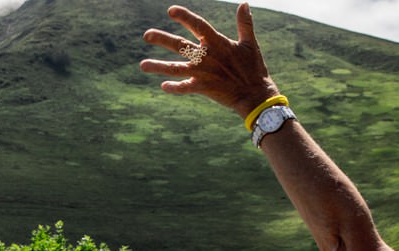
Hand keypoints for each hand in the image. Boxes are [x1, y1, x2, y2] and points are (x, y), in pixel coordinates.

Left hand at [141, 3, 279, 118]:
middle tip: (146, 35)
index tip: (170, 10)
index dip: (185, 17)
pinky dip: (174, 87)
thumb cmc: (253, 68)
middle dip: (162, 39)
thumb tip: (245, 3)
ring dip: (158, 66)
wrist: (255, 94)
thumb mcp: (250, 43)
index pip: (198, 25)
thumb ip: (245, 23)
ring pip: (176, 68)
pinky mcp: (203, 88)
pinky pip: (185, 88)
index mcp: (218, 43)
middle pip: (180, 45)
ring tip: (142, 65)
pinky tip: (163, 86)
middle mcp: (207, 56)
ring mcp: (203, 73)